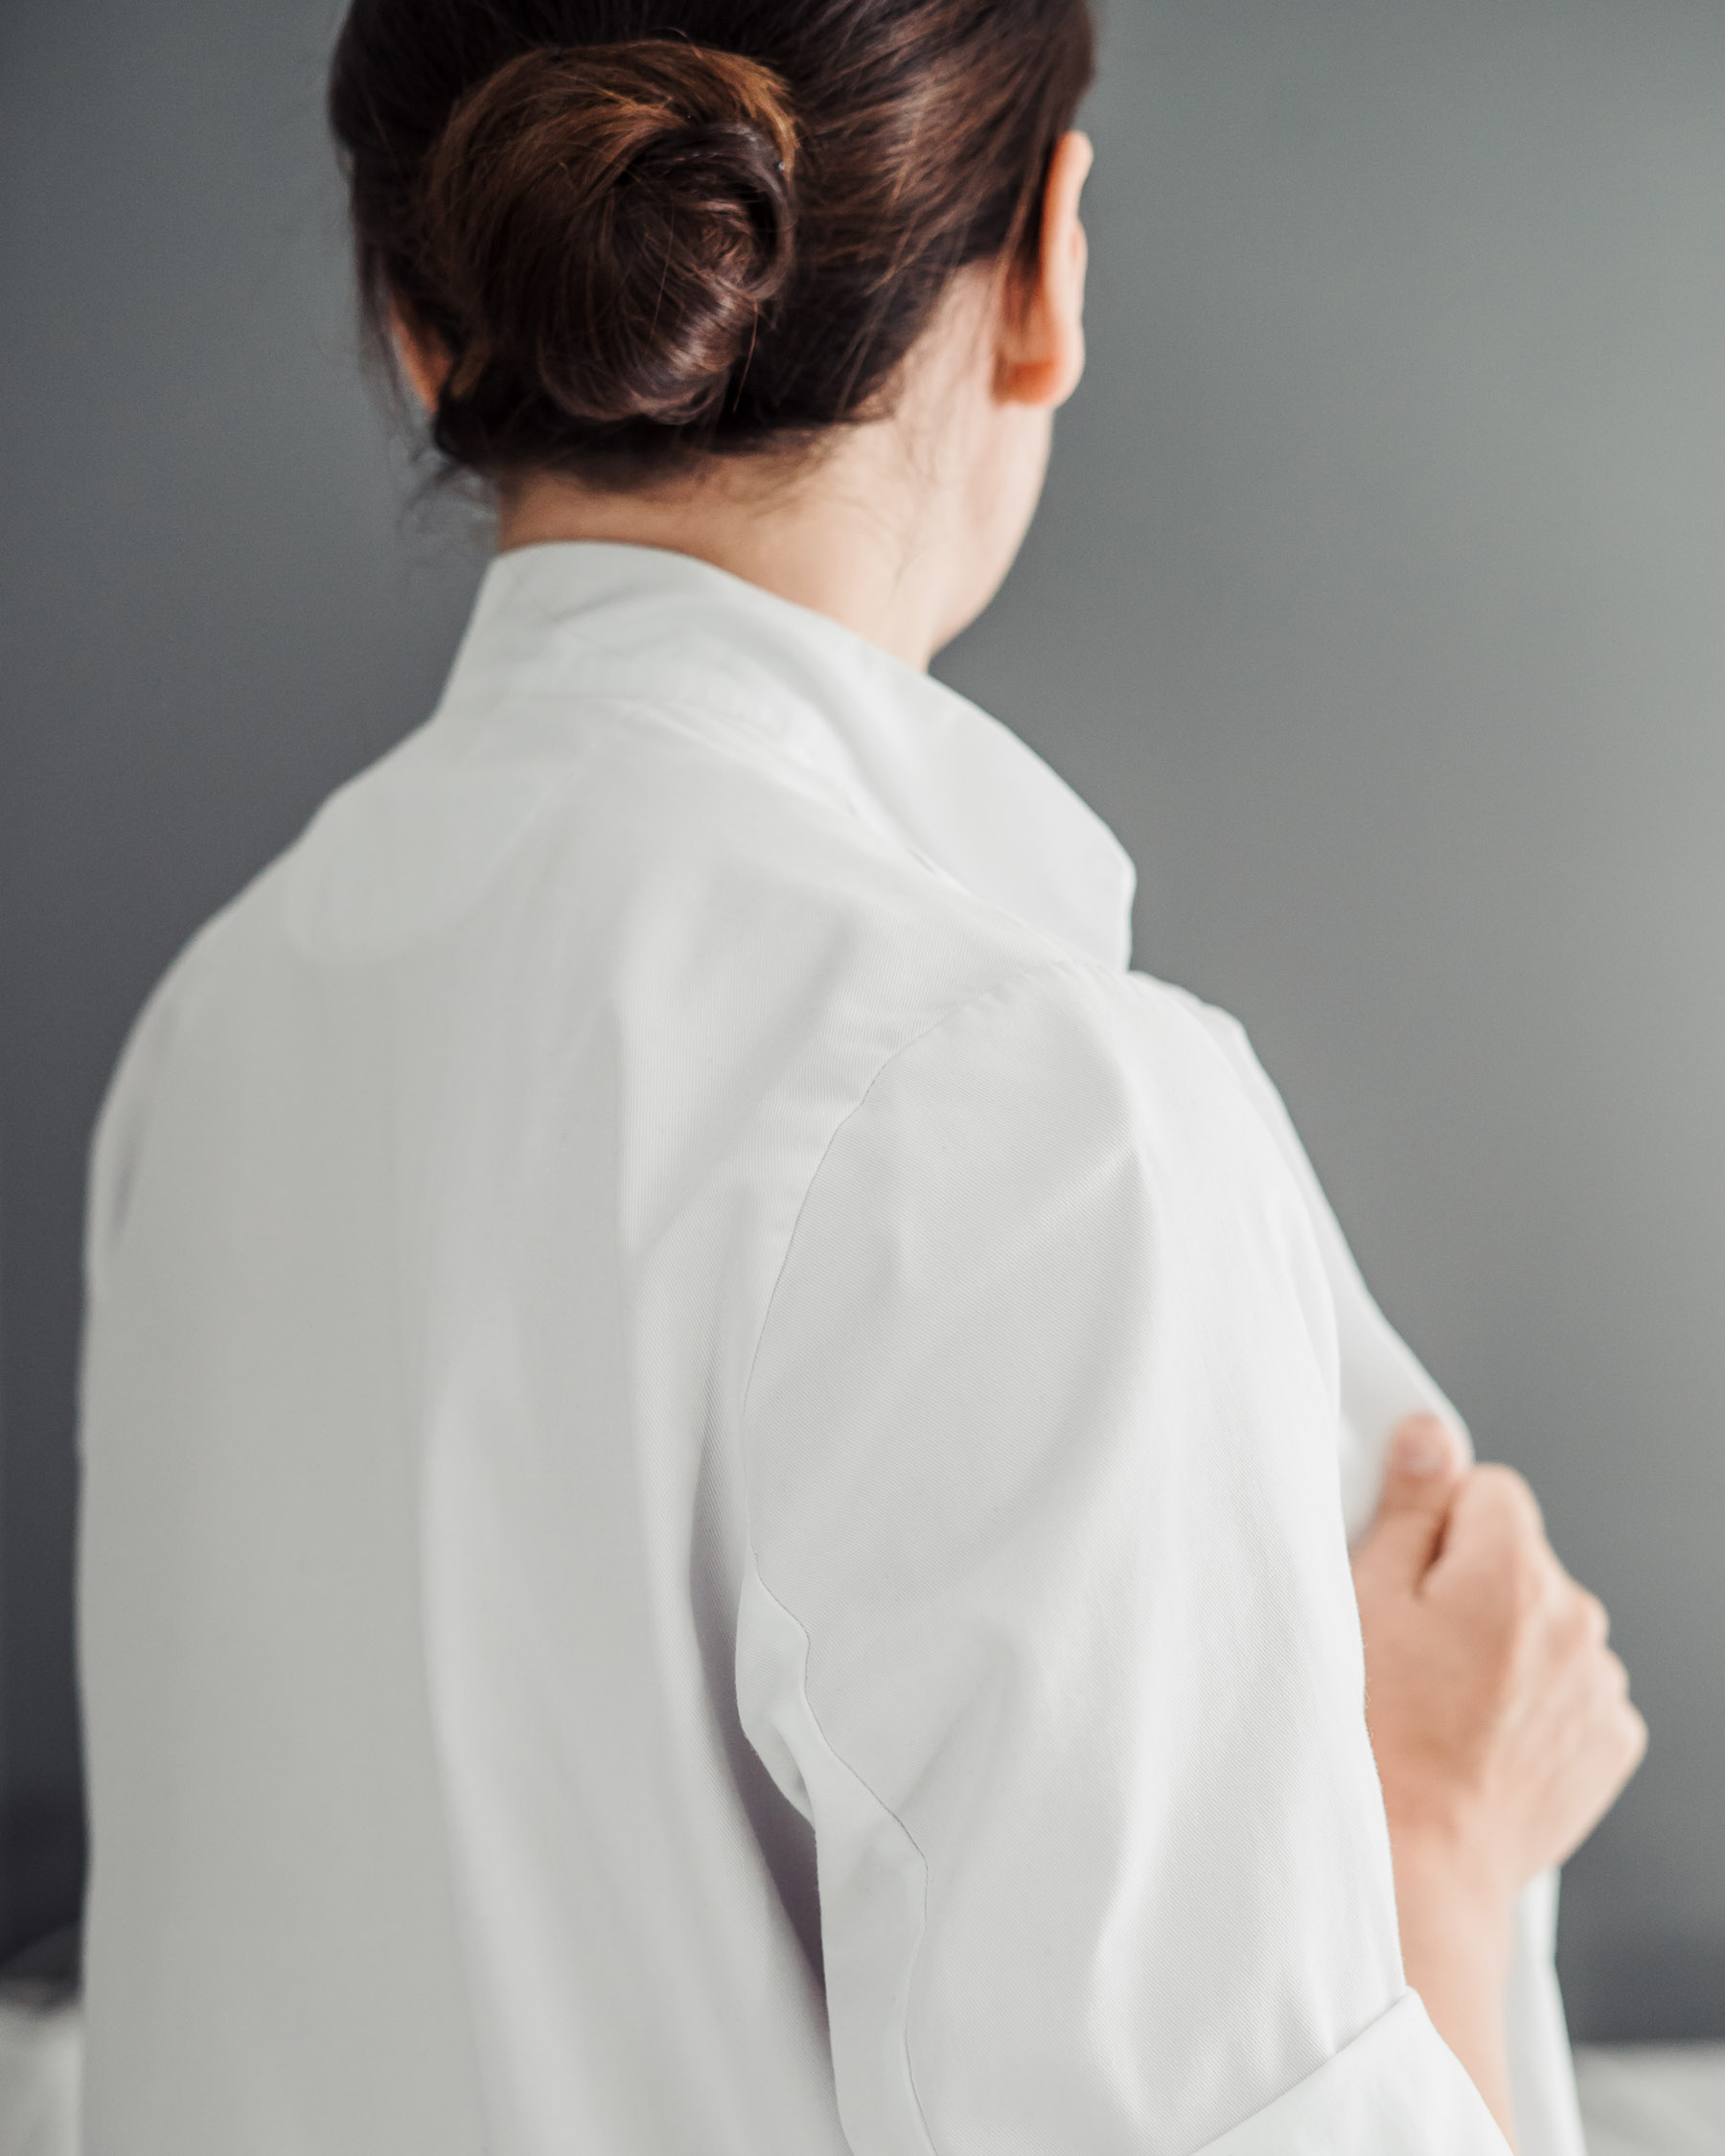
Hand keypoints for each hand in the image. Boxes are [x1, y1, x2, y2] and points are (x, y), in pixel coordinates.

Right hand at [1351, 1416, 1646, 2147]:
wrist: (1421, 1860)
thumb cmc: (1379, 1735)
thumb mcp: (1364, 1597)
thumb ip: (1409, 1504)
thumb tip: (1432, 1435)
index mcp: (1513, 1570)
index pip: (1490, 1488)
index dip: (1438, 1523)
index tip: (1406, 1574)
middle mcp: (1576, 1618)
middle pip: (1522, 1558)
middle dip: (1474, 1583)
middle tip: (1415, 1644)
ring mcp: (1602, 1684)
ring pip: (1549, 1623)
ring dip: (1509, 1642)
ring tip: (1447, 1698)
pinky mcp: (1612, 1739)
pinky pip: (1574, 1686)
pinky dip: (1537, 1698)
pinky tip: (1485, 1732)